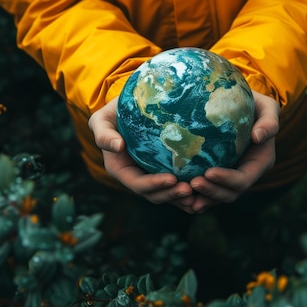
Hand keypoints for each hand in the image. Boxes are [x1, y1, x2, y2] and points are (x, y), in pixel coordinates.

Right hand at [88, 98, 195, 212]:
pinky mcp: (164, 171)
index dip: (155, 184)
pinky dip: (188, 193)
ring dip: (182, 198)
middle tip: (190, 190)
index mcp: (120, 169)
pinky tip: (204, 192)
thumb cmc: (112, 113)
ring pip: (167, 193)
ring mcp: (151, 175)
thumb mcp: (102, 120)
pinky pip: (176, 186)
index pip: (138, 183)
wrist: (127, 108)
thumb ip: (104, 134)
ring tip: (199, 195)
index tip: (172, 178)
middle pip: (154, 194)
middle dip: (171, 195)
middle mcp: (136, 176)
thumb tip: (118, 146)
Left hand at [189, 91, 279, 212]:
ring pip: (218, 195)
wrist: (241, 104)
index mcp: (260, 162)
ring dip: (202, 197)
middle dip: (211, 192)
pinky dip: (195, 194)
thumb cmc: (256, 103)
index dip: (227, 180)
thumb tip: (258, 137)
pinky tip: (179, 192)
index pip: (244, 179)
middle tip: (191, 184)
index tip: (208, 172)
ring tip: (183, 191)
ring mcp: (232, 175)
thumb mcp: (267, 107)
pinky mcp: (219, 172)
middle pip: (230, 193)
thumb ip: (269, 122)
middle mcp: (247, 173)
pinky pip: (208, 189)